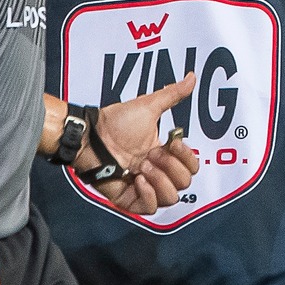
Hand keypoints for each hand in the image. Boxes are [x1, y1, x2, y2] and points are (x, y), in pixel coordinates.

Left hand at [90, 74, 200, 210]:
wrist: (91, 136)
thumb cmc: (116, 121)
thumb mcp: (148, 107)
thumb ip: (172, 94)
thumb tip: (192, 76)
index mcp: (164, 154)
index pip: (191, 167)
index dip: (187, 157)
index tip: (171, 142)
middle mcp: (157, 173)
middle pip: (184, 184)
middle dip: (170, 168)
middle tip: (150, 156)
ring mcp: (144, 188)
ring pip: (171, 198)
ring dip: (160, 181)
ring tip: (142, 168)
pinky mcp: (129, 199)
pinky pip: (151, 209)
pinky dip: (149, 195)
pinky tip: (137, 180)